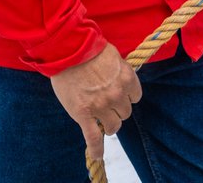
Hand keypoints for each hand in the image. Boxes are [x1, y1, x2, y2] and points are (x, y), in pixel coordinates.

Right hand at [50, 44, 141, 160]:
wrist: (67, 49)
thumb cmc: (88, 48)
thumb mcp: (113, 55)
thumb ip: (119, 70)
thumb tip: (121, 77)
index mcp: (127, 78)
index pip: (135, 97)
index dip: (126, 97)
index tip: (119, 95)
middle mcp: (117, 94)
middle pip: (125, 112)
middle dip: (116, 110)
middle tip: (106, 104)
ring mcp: (101, 106)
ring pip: (113, 126)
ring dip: (108, 124)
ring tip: (100, 120)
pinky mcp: (84, 114)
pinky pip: (93, 137)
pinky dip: (96, 148)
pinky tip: (97, 154)